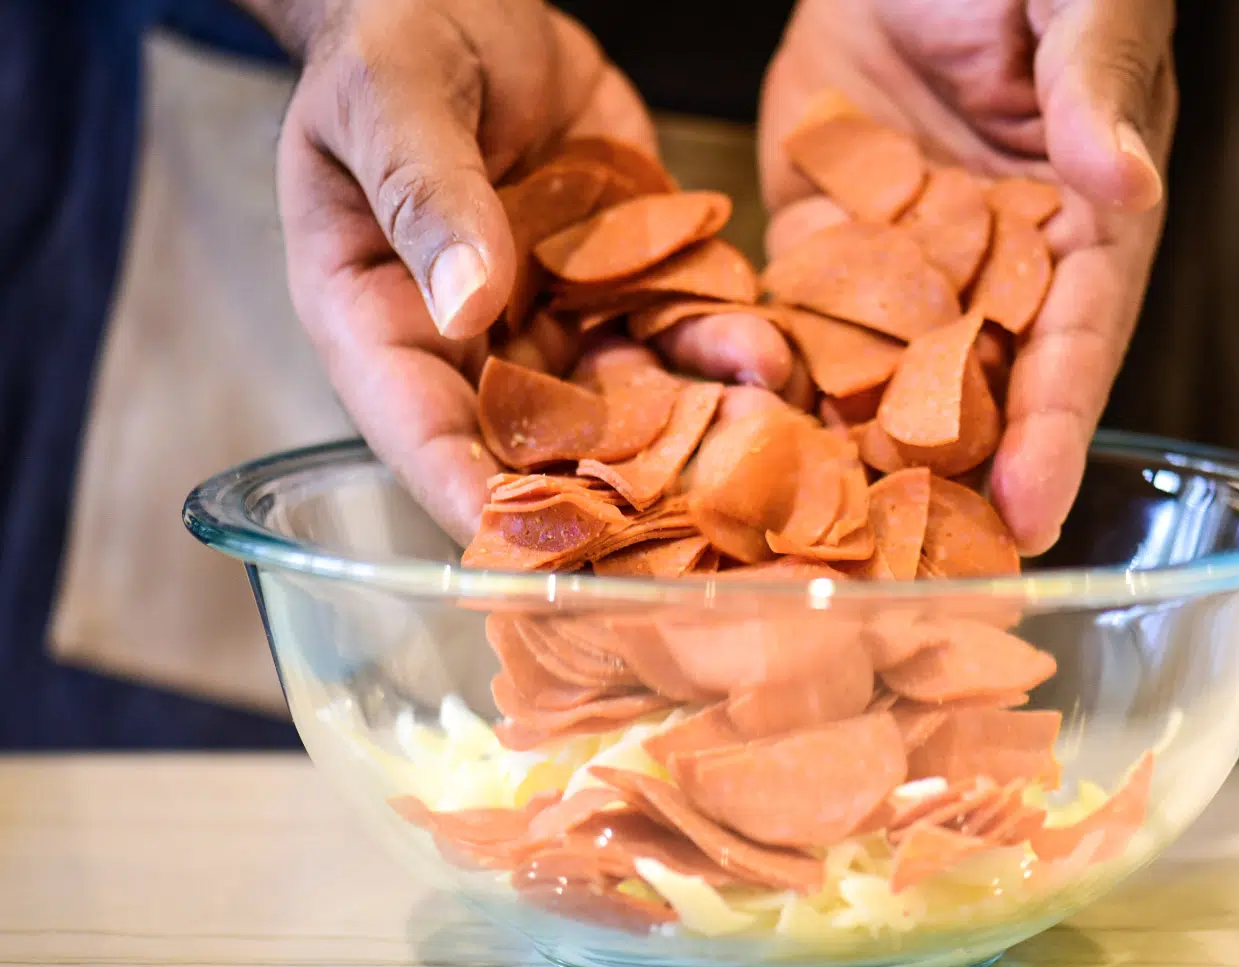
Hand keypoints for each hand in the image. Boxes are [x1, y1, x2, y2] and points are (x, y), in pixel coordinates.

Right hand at [259, 0, 787, 543]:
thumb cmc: (392, 41)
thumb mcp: (387, 101)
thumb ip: (426, 195)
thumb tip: (468, 305)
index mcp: (380, 318)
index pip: (419, 433)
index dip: (471, 499)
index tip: (535, 556)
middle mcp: (471, 342)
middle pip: (535, 445)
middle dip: (614, 490)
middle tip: (691, 528)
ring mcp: (553, 316)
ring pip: (624, 400)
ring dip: (691, 428)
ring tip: (765, 440)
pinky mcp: (621, 278)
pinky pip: (675, 327)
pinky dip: (721, 347)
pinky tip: (772, 359)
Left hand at [759, 0, 1176, 554]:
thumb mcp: (1086, 0)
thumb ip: (1098, 90)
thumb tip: (1121, 184)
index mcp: (1085, 225)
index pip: (1076, 343)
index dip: (1054, 431)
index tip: (1030, 513)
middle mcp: (998, 268)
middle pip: (982, 394)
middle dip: (956, 488)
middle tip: (924, 581)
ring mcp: (905, 265)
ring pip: (886, 380)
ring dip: (858, 462)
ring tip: (824, 547)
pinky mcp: (822, 240)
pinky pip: (803, 321)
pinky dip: (780, 387)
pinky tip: (748, 453)